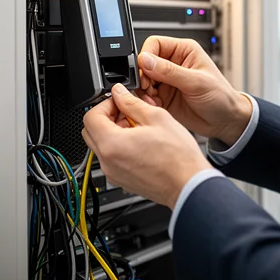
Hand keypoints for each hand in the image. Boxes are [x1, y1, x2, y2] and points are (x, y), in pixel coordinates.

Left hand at [82, 84, 212, 208]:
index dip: (104, 104)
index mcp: (112, 144)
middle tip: (125, 112)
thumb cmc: (178, 158)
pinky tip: (140, 143)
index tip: (118, 102)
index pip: (90, 116)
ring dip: (112, 132)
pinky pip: (110, 159)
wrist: (188, 186)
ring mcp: (113, 173)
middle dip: (106, 117)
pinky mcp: (121, 180)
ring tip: (137, 128)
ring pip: (100, 145)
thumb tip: (119, 93)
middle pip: (90, 131)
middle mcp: (107, 162)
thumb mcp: (156, 118)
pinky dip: (118, 147)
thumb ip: (131, 102)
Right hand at [138, 36, 252, 146]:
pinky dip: (147, 101)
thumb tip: (145, 60)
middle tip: (148, 88)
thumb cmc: (221, 97)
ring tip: (153, 100)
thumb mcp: (196, 82)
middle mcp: (172, 63)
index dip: (146, 56)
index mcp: (183, 51)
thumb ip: (169, 71)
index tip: (145, 71)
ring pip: (143, 80)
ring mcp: (166, 80)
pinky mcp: (163, 96)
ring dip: (144, 91)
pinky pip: (146, 95)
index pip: (154, 44)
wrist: (225, 121)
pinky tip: (156, 106)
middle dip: (143, 76)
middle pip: (145, 63)